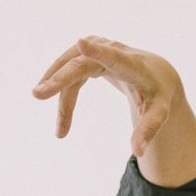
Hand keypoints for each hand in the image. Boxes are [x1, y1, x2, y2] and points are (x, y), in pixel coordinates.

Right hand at [32, 35, 182, 155]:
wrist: (155, 74)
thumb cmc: (157, 95)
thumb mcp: (159, 114)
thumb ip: (148, 130)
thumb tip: (138, 153)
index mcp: (133, 65)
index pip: (114, 57)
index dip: (98, 51)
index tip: (81, 42)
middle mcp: (114, 52)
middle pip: (81, 63)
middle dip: (59, 78)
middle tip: (37, 95)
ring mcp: (100, 49)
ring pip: (71, 66)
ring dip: (56, 88)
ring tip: (54, 120)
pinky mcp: (91, 54)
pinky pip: (71, 70)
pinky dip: (61, 89)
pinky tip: (57, 109)